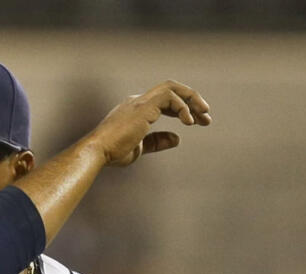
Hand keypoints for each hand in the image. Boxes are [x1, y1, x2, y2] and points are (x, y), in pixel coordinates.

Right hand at [88, 81, 211, 166]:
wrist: (99, 151)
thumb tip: (177, 139)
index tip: (199, 122)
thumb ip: (158, 141)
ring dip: (191, 99)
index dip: (183, 109)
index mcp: (138, 109)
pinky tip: (189, 122)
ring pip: (172, 88)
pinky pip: (169, 96)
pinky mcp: (144, 106)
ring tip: (204, 115)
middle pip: (171, 89)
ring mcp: (141, 101)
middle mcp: (139, 101)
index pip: (165, 101)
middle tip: (207, 116)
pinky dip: (182, 107)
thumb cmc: (114, 152)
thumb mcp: (140, 148)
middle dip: (192, 100)